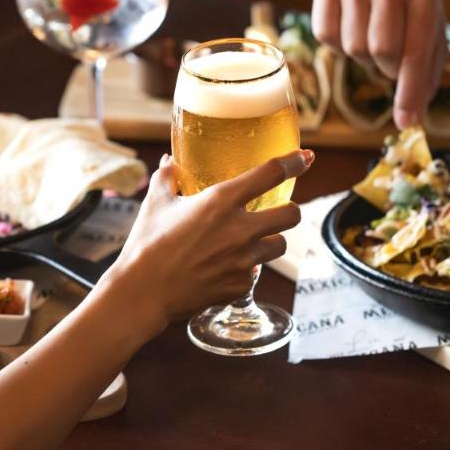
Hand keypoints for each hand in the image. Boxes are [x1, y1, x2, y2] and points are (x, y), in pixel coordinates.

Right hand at [105, 149, 313, 331]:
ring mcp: (244, 260)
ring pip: (279, 246)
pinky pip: (255, 272)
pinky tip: (225, 267)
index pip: (271, 174)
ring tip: (249, 242)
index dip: (294, 162)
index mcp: (221, 201)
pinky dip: (246, 268)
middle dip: (290, 210)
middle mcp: (240, 229)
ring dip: (270, 241)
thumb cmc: (146, 243)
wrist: (143, 292)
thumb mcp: (155, 203)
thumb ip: (168, 177)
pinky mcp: (241, 285)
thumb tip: (170, 161)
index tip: (306, 158)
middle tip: (278, 211)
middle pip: (292, 215)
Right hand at [312, 0, 446, 127]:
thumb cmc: (408, 7)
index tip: (406, 122)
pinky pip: (326, 36)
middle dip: (386, 68)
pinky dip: (338, 45)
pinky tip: (351, 29)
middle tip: (390, 60)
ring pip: (352, 46)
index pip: (415, 53)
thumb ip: (427, 74)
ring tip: (372, 38)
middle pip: (381, 51)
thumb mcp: (430, 30)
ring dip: (363, 56)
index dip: (410, 93)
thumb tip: (412, 120)